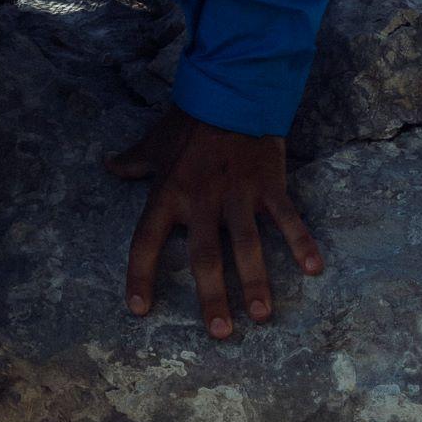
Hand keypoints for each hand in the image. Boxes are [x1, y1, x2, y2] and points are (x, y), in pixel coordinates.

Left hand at [106, 110, 325, 341]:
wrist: (231, 89)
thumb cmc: (190, 122)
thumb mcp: (154, 143)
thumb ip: (133, 161)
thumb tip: (108, 165)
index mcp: (168, 194)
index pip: (146, 241)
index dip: (140, 276)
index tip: (139, 309)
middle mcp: (201, 200)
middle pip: (204, 256)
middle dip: (212, 296)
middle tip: (220, 333)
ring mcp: (238, 194)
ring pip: (246, 245)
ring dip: (255, 282)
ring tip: (262, 317)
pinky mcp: (269, 185)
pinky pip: (287, 218)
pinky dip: (301, 242)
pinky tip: (313, 269)